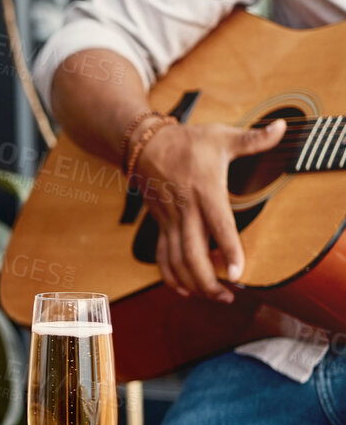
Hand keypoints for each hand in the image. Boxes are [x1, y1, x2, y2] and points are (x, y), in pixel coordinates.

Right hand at [133, 118, 282, 302]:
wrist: (144, 144)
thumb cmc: (187, 142)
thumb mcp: (221, 136)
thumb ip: (253, 138)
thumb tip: (281, 127)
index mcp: (204, 191)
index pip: (218, 226)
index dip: (229, 250)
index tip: (238, 273)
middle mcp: (185, 210)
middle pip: (192, 253)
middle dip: (209, 281)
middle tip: (228, 296)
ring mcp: (169, 220)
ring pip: (175, 260)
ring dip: (192, 284)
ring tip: (214, 297)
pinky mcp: (160, 224)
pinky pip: (162, 257)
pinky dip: (170, 277)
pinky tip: (184, 290)